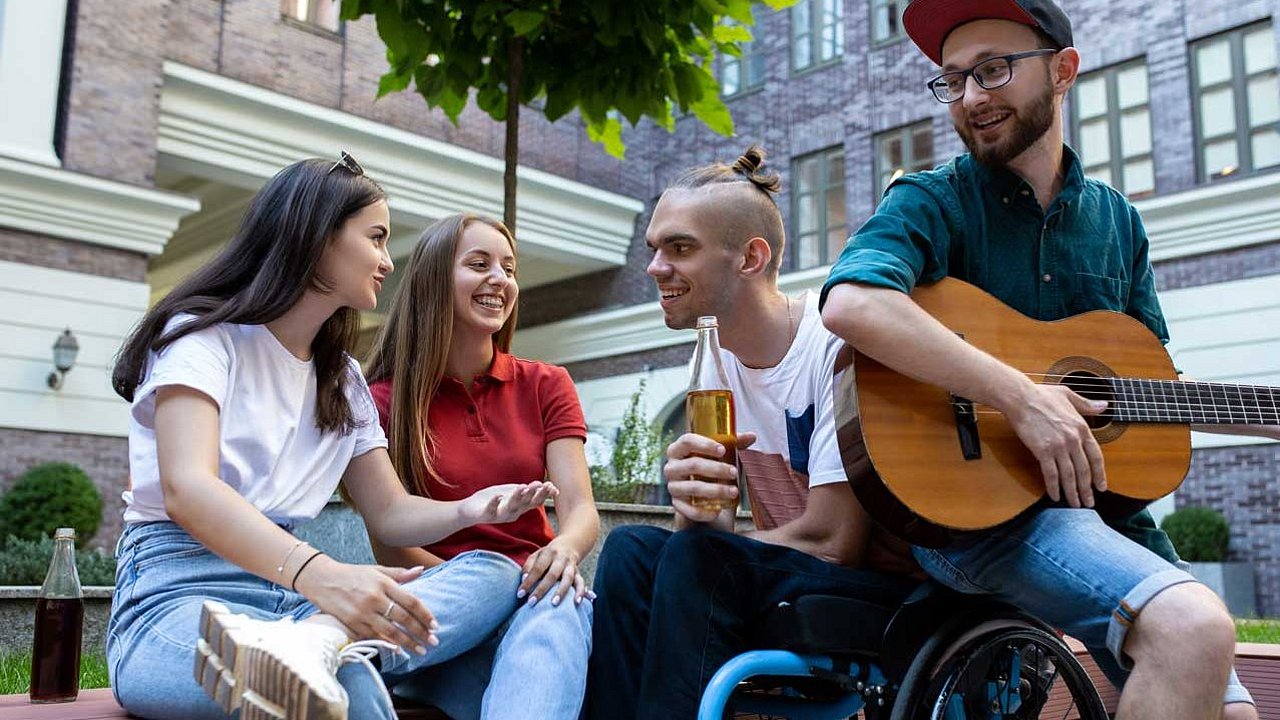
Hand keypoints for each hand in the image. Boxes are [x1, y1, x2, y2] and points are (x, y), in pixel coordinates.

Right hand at [295, 557, 437, 654]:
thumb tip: (421, 570)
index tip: (435, 625)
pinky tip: (398, 650)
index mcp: (383, 583)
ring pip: (390, 631)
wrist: (321, 579)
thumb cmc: (352, 574)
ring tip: (420, 650)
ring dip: (407, 642)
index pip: (411, 601)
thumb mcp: (376, 569)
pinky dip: (387, 644)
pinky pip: (373, 636)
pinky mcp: (352, 623)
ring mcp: (362, 612)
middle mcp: (374, 598)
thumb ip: (399, 573)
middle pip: (403, 618)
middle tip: (433, 641)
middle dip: (420, 632)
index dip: (425, 614)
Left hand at [460, 481, 557, 524]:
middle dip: (535, 495)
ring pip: (511, 507)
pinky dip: (495, 503)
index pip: (535, 501)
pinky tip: (498, 495)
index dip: (544, 495)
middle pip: (526, 504)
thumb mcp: (511, 493)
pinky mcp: (486, 515)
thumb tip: (542, 484)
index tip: (553, 487)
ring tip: (522, 487)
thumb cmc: (493, 500)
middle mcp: (513, 513)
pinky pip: (491, 510)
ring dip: (517, 497)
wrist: (470, 510)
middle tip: (544, 486)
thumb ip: (526, 490)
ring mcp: (500, 515)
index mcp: (520, 507)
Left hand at [518, 537, 591, 606]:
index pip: (537, 568)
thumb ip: (529, 566)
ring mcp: (571, 566)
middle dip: (541, 589)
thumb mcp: (537, 555)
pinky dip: (580, 592)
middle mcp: (561, 559)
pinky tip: (577, 602)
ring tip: (554, 604)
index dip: (528, 581)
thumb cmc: (549, 554)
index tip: (520, 594)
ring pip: (568, 578)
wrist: (570, 545)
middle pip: (552, 574)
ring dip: (561, 591)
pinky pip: (581, 583)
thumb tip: (524, 580)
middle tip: (531, 602)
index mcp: (549, 553)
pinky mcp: (579, 573)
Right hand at [664, 432, 756, 526]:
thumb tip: (752, 436)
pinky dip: (704, 512)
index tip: (723, 450)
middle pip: (692, 464)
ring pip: (693, 487)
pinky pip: (688, 509)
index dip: (705, 444)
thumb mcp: (721, 456)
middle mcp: (671, 467)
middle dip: (716, 469)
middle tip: (734, 472)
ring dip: (715, 490)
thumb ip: (734, 444)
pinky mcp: (676, 504)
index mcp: (678, 449)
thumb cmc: (709, 468)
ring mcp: (672, 486)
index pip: (687, 441)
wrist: (700, 496)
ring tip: (734, 492)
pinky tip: (718, 511)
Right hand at [1004, 384, 1107, 507]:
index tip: (1101, 487)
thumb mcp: (1069, 395)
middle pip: (1084, 470)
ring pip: (1069, 476)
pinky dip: (1054, 487)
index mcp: (1081, 427)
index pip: (1096, 456)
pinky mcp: (1042, 451)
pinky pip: (1051, 474)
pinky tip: (1055, 496)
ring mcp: (1058, 446)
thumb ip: (1087, 404)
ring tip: (1076, 505)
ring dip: (1073, 493)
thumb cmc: (1041, 395)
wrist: (1020, 398)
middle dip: (1087, 489)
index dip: (1100, 474)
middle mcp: (1073, 439)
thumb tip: (1104, 406)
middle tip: (1089, 503)